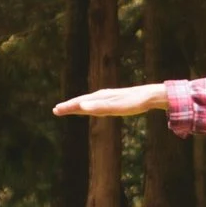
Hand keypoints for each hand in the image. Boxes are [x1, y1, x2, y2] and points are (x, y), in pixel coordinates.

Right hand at [53, 84, 168, 117]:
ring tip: (69, 109)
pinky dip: (89, 106)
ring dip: (78, 106)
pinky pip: (97, 103)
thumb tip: (82, 106)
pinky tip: (90, 108)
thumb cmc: (133, 103)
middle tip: (56, 110)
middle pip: (82, 101)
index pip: (79, 103)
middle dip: (69, 106)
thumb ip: (99, 107)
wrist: (149, 96)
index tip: (55, 110)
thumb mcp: (116, 107)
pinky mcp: (114, 100)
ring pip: (89, 102)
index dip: (68, 107)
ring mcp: (108, 97)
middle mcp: (102, 95)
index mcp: (100, 98)